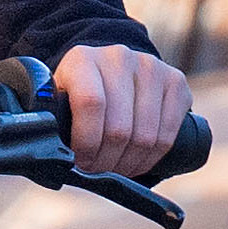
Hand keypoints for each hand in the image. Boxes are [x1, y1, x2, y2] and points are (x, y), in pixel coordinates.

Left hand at [51, 41, 211, 181]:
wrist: (110, 72)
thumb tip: (52, 159)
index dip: (87, 142)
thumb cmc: (79, 95)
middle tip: (97, 171)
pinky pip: (168, 135)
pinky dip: (152, 159)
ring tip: (115, 168)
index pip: (91, 104)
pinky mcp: (176, 81)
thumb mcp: (59, 101)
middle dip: (106, 161)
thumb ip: (54, 123)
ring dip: (129, 164)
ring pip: (146, 136)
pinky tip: (137, 162)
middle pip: (120, 127)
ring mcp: (152, 67)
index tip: (80, 162)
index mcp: (83, 58)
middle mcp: (119, 57)